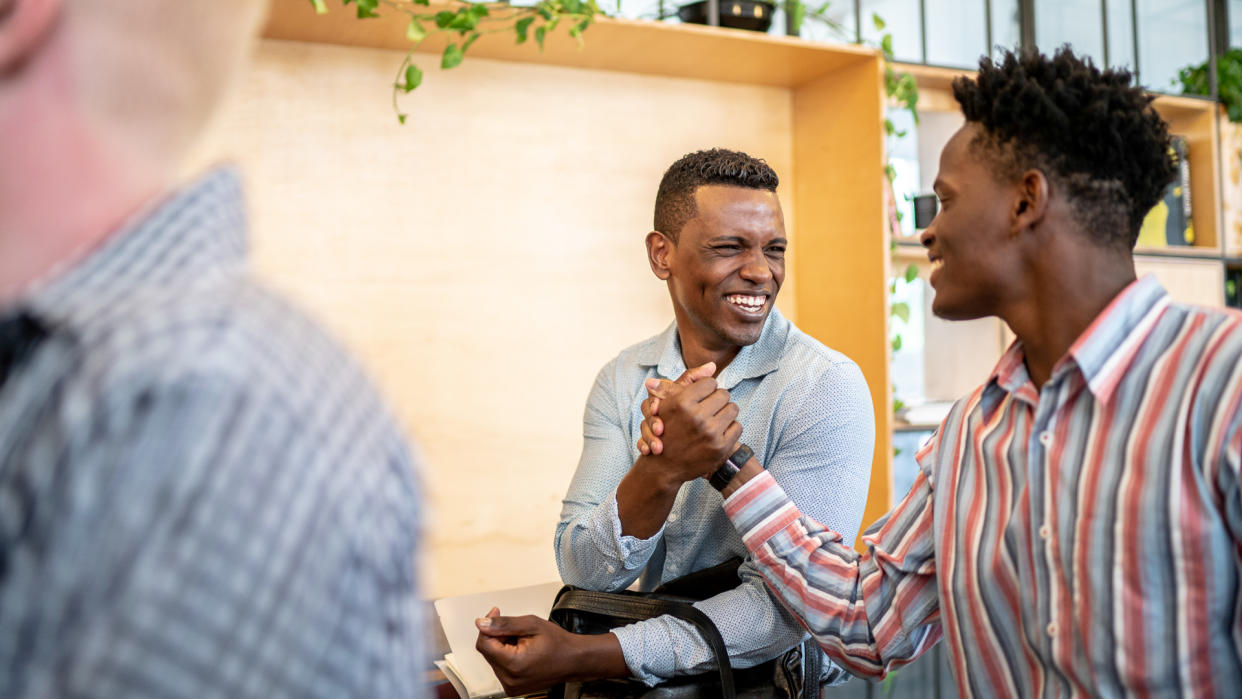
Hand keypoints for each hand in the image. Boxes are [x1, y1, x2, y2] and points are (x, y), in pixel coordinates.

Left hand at [475, 608, 625, 694]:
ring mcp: (511, 686)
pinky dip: (506, 656)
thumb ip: (503, 624)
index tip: (496, 613)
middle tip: (518, 630)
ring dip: (502, 646)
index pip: (484, 643)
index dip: (488, 626)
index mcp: (513, 664)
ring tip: (523, 642)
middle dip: (498, 636)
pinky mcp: (513, 687)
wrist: (574, 660)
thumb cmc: (558, 644)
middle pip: (488, 651)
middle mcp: (510, 679)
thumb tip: (481, 623)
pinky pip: (500, 667)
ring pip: (493, 658)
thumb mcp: (531, 624)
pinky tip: (522, 651)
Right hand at [636, 370, 740, 482]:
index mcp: (682, 402)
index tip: (701, 397)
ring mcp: (710, 433)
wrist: (664, 465)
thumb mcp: (670, 401)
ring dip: (725, 412)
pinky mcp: (721, 447)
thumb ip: (690, 379)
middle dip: (717, 400)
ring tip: (715, 418)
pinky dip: (730, 428)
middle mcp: (696, 417)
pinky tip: (719, 432)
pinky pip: (737, 426)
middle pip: (724, 394)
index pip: (710, 382)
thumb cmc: (667, 428)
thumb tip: (713, 365)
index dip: (707, 389)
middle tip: (709, 408)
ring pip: (733, 408)